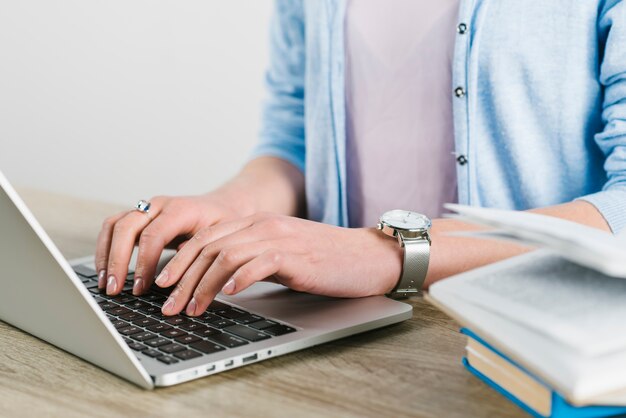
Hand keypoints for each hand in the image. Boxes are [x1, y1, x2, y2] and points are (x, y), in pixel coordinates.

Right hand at [95, 192, 251, 295]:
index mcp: (180, 209)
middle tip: (114, 288)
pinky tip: (106, 272)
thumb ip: (201, 252)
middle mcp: (158, 205)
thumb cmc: (223, 222)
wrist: (222, 205)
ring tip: (105, 284)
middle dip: (117, 260)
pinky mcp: (138, 217)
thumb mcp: (222, 236)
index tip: (141, 287)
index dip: (144, 262)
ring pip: (114, 225)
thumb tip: (176, 275)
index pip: (153, 234)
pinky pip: (113, 228)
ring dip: (105, 255)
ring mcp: (146, 209)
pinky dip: (105, 250)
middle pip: (126, 226)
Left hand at [154, 213, 402, 315]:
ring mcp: (278, 237)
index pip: (205, 237)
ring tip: (191, 309)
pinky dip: (239, 278)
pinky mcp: (294, 254)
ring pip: (225, 256)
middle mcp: (262, 224)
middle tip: (168, 305)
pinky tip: (229, 294)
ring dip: (202, 285)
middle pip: (207, 247)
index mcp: (255, 222)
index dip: (179, 261)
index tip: (164, 286)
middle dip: (182, 278)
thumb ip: (250, 258)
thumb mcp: (279, 253)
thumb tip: (220, 280)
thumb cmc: (323, 259)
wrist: (364, 255)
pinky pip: (258, 262)